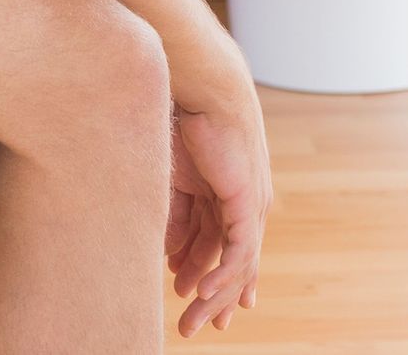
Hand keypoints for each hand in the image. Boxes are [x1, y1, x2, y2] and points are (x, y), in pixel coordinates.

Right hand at [166, 93, 272, 336]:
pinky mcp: (248, 203)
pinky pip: (238, 252)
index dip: (203, 270)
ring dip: (215, 295)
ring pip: (236, 263)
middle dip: (213, 295)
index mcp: (222, 189)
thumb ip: (166, 204)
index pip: (215, 241)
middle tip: (197, 324)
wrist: (201, 84)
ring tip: (193, 320)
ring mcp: (249, 204)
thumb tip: (159, 240)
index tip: (188, 294)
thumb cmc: (177, 110)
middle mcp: (242, 202)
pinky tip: (205, 295)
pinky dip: (223, 276)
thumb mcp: (166, 167)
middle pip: (230, 259)